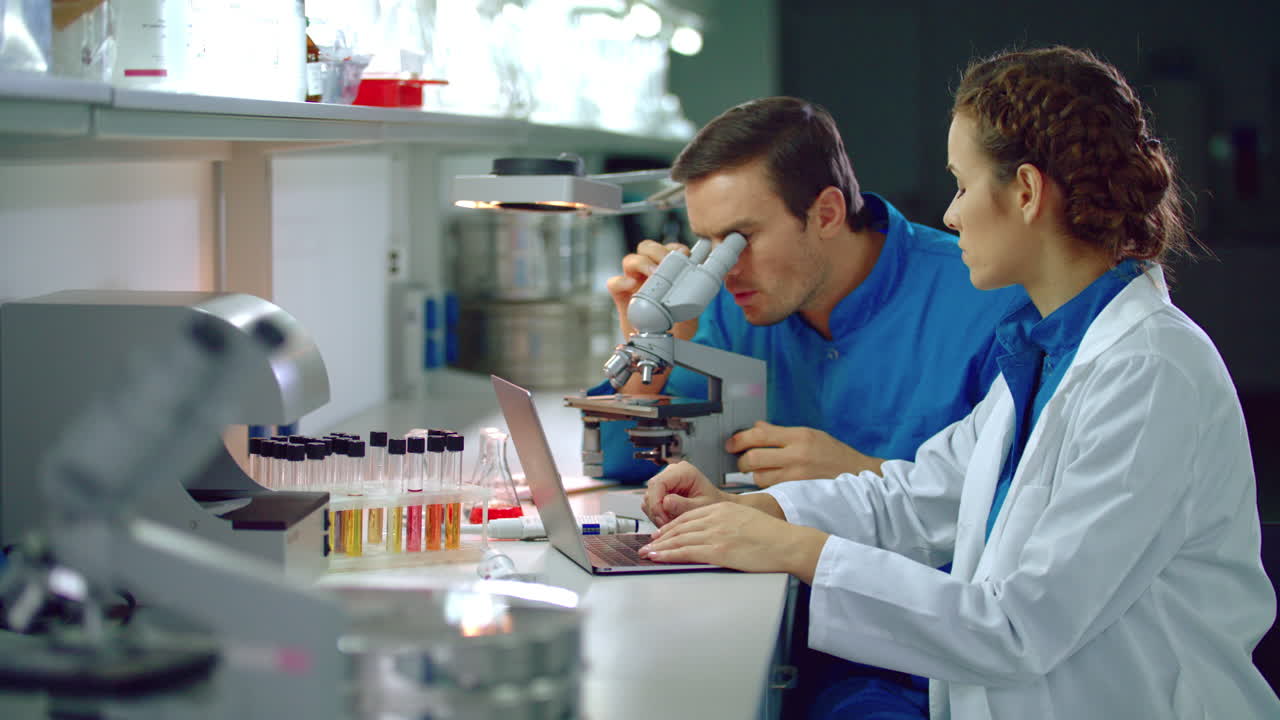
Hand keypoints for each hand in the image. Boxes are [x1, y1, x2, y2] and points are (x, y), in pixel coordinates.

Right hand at [605, 240, 698, 341]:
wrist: (666, 347)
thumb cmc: (679, 327)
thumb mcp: (693, 309)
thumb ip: (695, 296)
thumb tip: (701, 286)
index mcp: (666, 271)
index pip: (666, 248)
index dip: (674, 247)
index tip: (684, 254)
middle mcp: (648, 273)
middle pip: (646, 248)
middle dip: (657, 251)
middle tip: (665, 263)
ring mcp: (634, 283)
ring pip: (630, 260)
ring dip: (642, 263)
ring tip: (653, 274)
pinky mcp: (622, 297)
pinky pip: (614, 283)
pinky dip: (621, 281)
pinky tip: (631, 286)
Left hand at [637, 502, 828, 580]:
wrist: (788, 544)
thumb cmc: (774, 537)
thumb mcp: (747, 520)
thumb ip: (728, 523)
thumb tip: (718, 535)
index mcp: (723, 509)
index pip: (690, 516)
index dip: (673, 525)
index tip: (663, 533)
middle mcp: (716, 518)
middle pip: (681, 527)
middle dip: (662, 537)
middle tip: (649, 544)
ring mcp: (716, 534)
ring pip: (679, 539)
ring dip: (660, 547)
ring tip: (648, 553)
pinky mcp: (717, 550)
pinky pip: (686, 552)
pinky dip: (668, 554)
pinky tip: (659, 557)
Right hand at [641, 461, 732, 527]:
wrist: (716, 506)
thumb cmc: (713, 503)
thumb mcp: (701, 507)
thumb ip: (684, 505)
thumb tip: (666, 502)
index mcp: (683, 471)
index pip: (658, 483)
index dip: (656, 502)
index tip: (663, 519)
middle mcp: (671, 473)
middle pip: (651, 491)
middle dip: (657, 511)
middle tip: (668, 525)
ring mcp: (665, 482)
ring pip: (648, 499)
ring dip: (657, 515)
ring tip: (672, 523)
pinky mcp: (661, 492)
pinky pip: (650, 504)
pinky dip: (657, 515)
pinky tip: (669, 520)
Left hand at [727, 421, 884, 487]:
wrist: (861, 477)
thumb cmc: (836, 456)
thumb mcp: (811, 436)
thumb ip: (782, 433)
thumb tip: (757, 428)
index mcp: (800, 436)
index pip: (760, 434)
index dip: (740, 439)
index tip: (731, 443)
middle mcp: (798, 455)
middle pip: (753, 457)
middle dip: (741, 461)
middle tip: (742, 461)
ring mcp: (798, 476)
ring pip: (759, 477)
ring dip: (754, 476)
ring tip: (760, 473)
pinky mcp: (799, 493)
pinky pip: (771, 490)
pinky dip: (765, 487)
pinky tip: (769, 484)